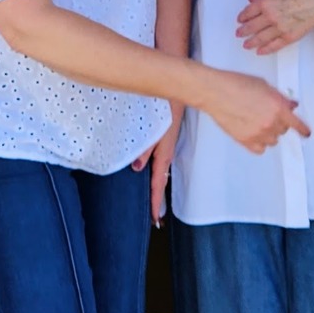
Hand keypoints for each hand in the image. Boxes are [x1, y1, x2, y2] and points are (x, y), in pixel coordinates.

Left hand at [133, 109, 182, 224]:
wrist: (176, 92)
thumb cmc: (165, 108)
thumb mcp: (152, 130)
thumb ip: (144, 150)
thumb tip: (137, 168)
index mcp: (164, 155)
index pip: (158, 185)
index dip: (155, 203)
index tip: (154, 220)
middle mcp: (166, 154)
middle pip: (161, 183)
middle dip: (157, 201)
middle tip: (155, 220)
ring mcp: (166, 148)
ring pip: (161, 173)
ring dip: (157, 189)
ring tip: (154, 204)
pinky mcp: (165, 141)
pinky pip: (160, 163)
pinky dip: (156, 174)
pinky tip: (151, 175)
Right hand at [199, 68, 307, 153]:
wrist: (215, 91)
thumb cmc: (236, 84)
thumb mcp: (263, 85)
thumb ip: (279, 98)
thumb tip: (291, 106)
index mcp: (278, 106)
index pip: (297, 123)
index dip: (303, 129)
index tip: (306, 133)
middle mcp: (271, 122)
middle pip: (283, 130)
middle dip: (279, 123)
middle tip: (266, 114)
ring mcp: (258, 133)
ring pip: (273, 141)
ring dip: (269, 133)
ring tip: (256, 121)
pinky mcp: (246, 141)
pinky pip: (260, 149)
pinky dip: (259, 143)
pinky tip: (252, 132)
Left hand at [236, 0, 313, 56]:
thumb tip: (252, 0)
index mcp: (266, 2)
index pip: (249, 11)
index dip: (243, 16)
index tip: (240, 20)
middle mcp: (270, 16)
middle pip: (252, 26)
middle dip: (244, 31)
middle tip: (239, 34)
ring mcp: (279, 28)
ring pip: (260, 38)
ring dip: (251, 42)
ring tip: (246, 44)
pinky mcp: (289, 37)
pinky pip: (274, 45)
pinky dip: (265, 49)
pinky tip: (259, 51)